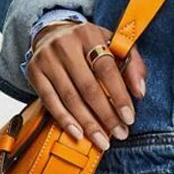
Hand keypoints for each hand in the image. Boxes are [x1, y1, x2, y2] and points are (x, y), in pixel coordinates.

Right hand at [27, 20, 145, 149]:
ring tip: (102, 140)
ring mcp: (47, 59)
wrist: (53, 33)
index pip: (106, 68)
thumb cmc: (90, 44)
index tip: (129, 117)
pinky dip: (65, 120)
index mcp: (89, 35)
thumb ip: (133, 65)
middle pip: (88, 86)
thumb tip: (139, 92)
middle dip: (106, 114)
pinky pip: (50, 101)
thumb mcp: (115, 45)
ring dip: (88, 123)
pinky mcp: (34, 72)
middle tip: (119, 133)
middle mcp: (65, 45)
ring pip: (69, 97)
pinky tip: (78, 133)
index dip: (119, 95)